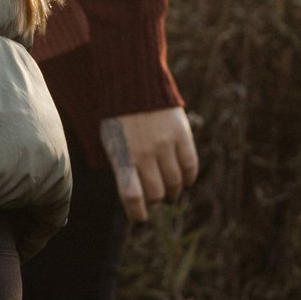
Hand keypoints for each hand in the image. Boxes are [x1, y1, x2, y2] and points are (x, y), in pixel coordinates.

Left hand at [98, 108, 197, 225]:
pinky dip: (188, 178)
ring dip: (173, 191)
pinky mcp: (181, 134)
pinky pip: (190, 165)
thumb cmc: (117, 116)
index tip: (140, 218)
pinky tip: (184, 179)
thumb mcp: (109, 142)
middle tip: (156, 197)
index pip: (132, 195)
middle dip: (156, 200)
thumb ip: (121, 166)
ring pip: (175, 182)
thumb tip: (135, 196)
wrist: (133, 82)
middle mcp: (145, 153)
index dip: (137, 213)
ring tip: (171, 191)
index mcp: (122, 156)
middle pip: (157, 193)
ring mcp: (165, 144)